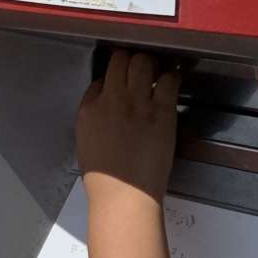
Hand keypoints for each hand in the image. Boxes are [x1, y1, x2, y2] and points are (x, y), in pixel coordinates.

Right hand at [76, 49, 179, 201]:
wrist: (124, 197)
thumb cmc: (104, 180)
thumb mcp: (85, 143)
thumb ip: (94, 118)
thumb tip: (106, 104)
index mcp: (89, 109)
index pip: (100, 78)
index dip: (113, 78)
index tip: (121, 84)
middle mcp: (111, 100)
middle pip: (121, 60)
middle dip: (131, 61)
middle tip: (141, 70)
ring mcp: (137, 104)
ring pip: (143, 62)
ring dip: (151, 64)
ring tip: (157, 72)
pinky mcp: (161, 112)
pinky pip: (169, 79)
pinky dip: (172, 76)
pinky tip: (172, 82)